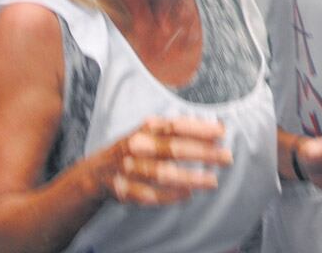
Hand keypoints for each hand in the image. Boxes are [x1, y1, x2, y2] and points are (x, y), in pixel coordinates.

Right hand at [99, 117, 230, 205]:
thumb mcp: (150, 132)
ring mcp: (128, 168)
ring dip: (190, 178)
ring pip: (163, 173)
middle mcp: (136, 146)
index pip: (176, 126)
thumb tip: (214, 129)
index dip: (200, 128)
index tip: (222, 133)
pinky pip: (148, 194)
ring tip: (212, 181)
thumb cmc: (133, 149)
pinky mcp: (122, 189)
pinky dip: (169, 196)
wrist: (95, 172)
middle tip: (227, 158)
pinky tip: (187, 195)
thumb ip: (176, 130)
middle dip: (203, 153)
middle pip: (174, 149)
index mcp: (146, 129)